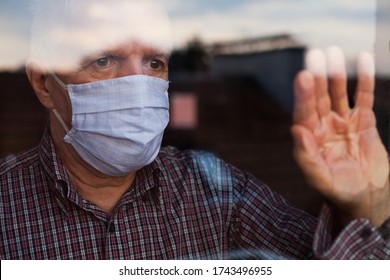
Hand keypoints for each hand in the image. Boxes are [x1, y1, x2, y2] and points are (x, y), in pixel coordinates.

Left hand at [291, 47, 389, 226]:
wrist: (365, 195)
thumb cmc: (337, 189)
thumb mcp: (319, 177)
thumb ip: (306, 155)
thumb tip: (295, 129)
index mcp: (310, 137)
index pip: (304, 111)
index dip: (303, 94)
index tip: (304, 76)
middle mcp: (324, 125)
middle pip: (318, 96)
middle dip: (317, 76)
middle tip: (314, 54)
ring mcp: (343, 121)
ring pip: (338, 92)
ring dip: (336, 73)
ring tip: (333, 51)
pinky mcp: (363, 121)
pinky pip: (363, 97)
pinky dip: (364, 79)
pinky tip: (362, 59)